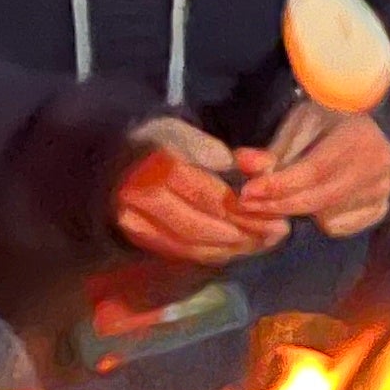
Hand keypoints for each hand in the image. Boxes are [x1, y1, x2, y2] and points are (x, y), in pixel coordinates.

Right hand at [111, 117, 285, 266]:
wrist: (113, 156)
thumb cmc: (160, 141)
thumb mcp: (192, 135)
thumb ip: (228, 154)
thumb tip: (265, 167)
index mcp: (161, 167)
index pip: (210, 197)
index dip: (245, 211)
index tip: (275, 217)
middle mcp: (144, 197)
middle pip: (202, 226)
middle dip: (243, 235)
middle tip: (275, 235)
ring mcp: (135, 220)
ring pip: (191, 245)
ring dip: (231, 249)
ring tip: (262, 243)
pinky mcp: (137, 236)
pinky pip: (179, 252)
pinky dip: (210, 254)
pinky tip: (234, 249)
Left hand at [241, 102, 389, 238]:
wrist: (357, 124)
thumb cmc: (322, 122)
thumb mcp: (295, 128)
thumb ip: (270, 152)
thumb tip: (241, 163)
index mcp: (359, 136)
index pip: (313, 171)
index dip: (278, 185)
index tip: (247, 193)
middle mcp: (379, 164)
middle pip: (320, 198)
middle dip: (279, 204)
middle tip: (249, 203)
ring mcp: (384, 188)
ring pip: (327, 215)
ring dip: (300, 209)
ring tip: (290, 190)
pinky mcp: (382, 206)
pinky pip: (341, 225)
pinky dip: (322, 217)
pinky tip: (318, 197)